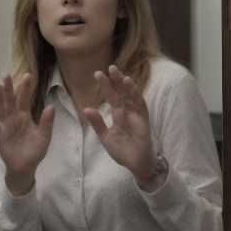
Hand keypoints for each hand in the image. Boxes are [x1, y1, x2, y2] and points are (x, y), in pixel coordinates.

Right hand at [0, 73, 54, 196]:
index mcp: (25, 116)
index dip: (25, 88)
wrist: (25, 167)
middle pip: (10, 100)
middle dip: (8, 88)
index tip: (27, 75)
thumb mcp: (44, 136)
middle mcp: (13, 118)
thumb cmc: (35, 151)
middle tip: (6, 74)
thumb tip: (52, 106)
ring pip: (0, 108)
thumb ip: (46, 122)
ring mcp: (4, 125)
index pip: (24, 99)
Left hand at [84, 66, 163, 190]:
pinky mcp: (144, 120)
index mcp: (118, 114)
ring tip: (120, 74)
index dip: (106, 86)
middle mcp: (128, 112)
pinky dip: (136, 95)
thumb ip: (97, 123)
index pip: (112, 97)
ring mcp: (136, 115)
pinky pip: (140, 105)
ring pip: (131, 96)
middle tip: (110, 67)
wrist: (134, 163)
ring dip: (126, 85)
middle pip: (122, 93)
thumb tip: (87, 109)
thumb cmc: (122, 150)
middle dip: (116, 80)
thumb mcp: (105, 137)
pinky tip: (130, 85)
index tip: (98, 74)